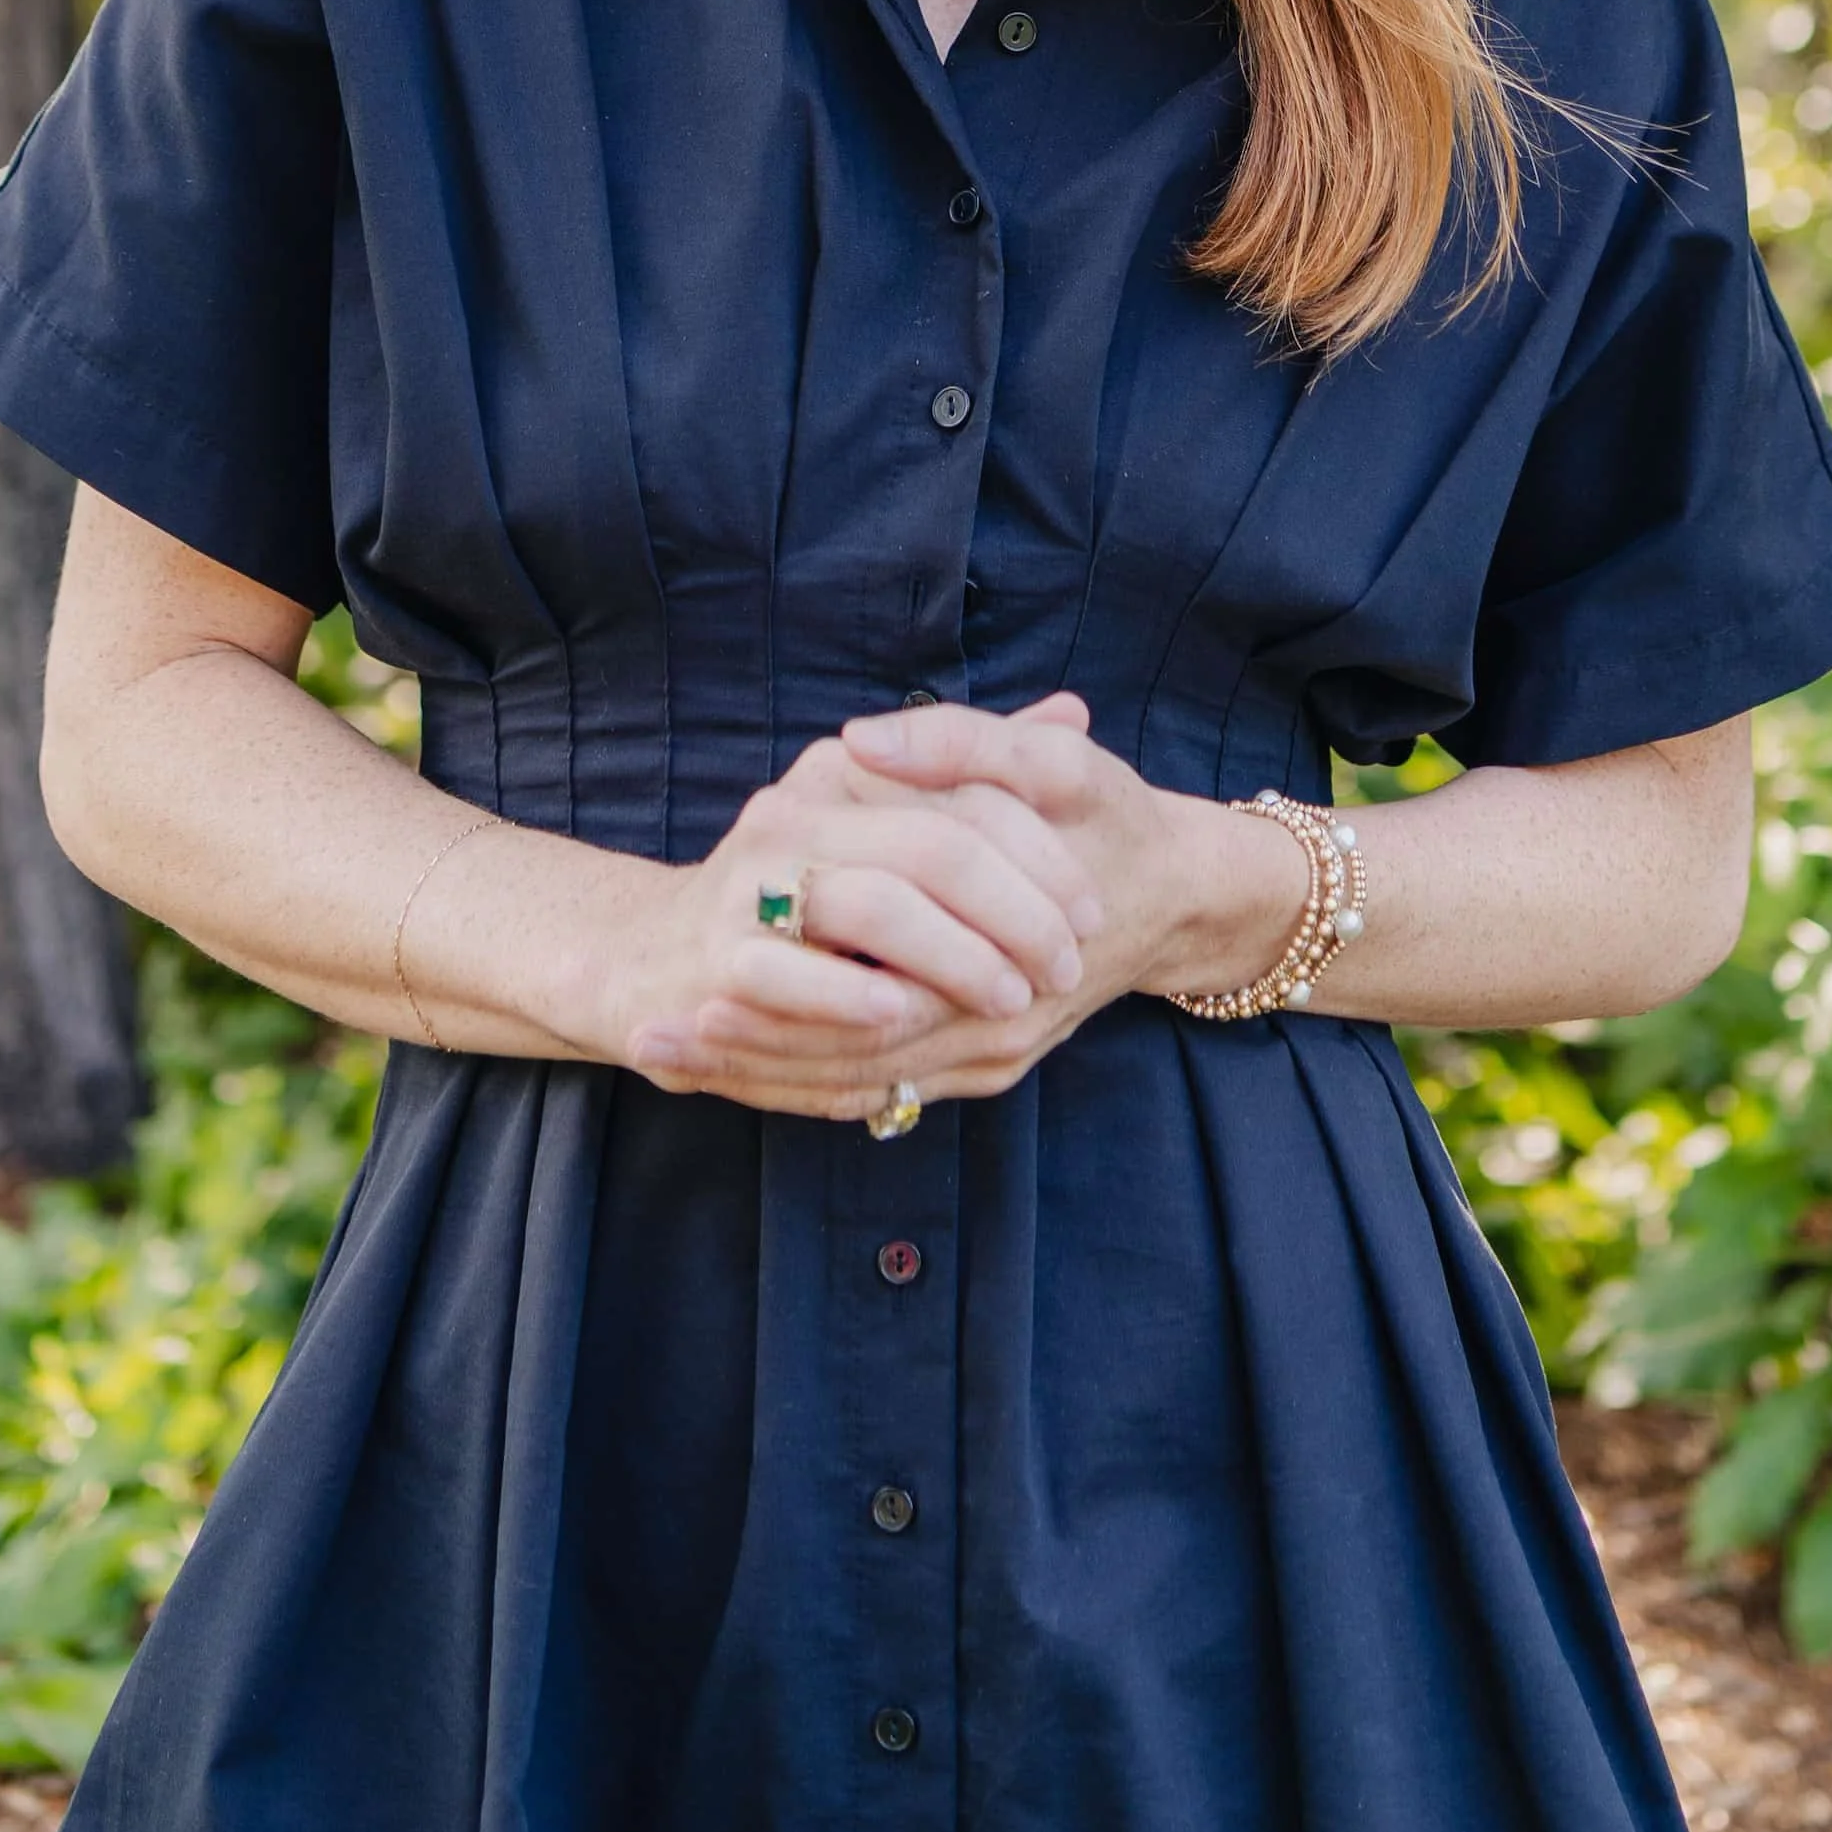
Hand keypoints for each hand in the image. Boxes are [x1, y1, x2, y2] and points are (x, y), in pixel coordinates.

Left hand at [614, 697, 1304, 1119]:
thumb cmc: (1113, 821)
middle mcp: (990, 1032)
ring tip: (663, 1058)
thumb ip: (961, 746)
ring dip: (757, 1074)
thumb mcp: (1057, 768)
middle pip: (848, 1059)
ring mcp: (983, 1057)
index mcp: (1002, 964)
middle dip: (743, 1052)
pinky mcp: (977, 1063)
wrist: (1179, 895)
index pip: (868, 1001)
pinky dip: (801, 1081)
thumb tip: (859, 740)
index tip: (693, 975)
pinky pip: (880, 1091)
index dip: (778, 995)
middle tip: (651, 1037)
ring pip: (855, 1086)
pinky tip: (727, 1069)